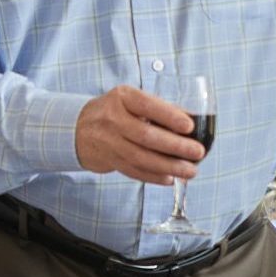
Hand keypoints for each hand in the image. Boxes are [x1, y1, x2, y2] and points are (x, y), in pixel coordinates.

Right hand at [75, 86, 203, 183]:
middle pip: (146, 135)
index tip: (190, 126)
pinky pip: (133, 171)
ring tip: (191, 171)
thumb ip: (158, 108)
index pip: (147, 106)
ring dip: (169, 166)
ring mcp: (109, 142)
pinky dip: (153, 177)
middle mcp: (113, 119)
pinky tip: (170, 179)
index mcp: (122, 98)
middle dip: (175, 146)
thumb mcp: (131, 100)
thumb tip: (193, 120)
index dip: (169, 116)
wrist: (77, 128)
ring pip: (141, 158)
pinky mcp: (109, 161)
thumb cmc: (114, 111)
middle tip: (198, 152)